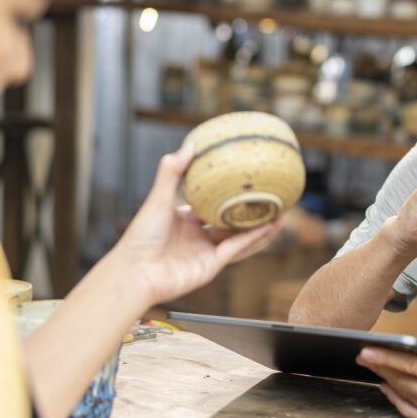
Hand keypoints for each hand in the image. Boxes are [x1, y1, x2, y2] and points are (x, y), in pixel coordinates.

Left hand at [112, 144, 282, 304]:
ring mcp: (206, 251)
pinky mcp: (212, 266)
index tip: (244, 179)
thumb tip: (190, 144)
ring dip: (261, 227)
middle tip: (270, 196)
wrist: (135, 273)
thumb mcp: (158, 198)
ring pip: (240, 236)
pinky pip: (237, 249)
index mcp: (184, 219)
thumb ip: (172, 171)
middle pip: (231, 221)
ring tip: (281, 213)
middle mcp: (198, 235)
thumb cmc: (140, 237)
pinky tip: (270, 226)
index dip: (228, 193)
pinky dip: (254, 238)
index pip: (211, 203)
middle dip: (251, 211)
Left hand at [357, 290, 416, 417]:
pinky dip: (398, 402)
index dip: (386, 358)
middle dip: (380, 368)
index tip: (366, 350)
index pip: (410, 366)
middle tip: (361, 356)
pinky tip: (388, 389)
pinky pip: (414, 414)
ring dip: (387, 383)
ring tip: (372, 368)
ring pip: (406, 398)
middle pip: (403, 382)